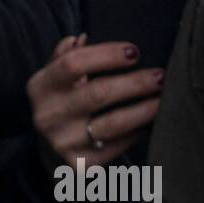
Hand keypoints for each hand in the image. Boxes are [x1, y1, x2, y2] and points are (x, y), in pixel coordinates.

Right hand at [26, 33, 163, 168]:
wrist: (49, 154)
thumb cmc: (60, 105)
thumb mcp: (54, 79)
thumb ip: (64, 57)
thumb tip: (81, 38)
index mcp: (40, 87)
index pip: (73, 64)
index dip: (106, 55)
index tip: (134, 51)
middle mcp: (48, 116)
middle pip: (98, 93)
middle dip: (135, 83)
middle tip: (160, 76)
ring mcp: (63, 142)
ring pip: (113, 123)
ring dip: (144, 109)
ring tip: (164, 99)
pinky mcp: (81, 165)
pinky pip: (119, 145)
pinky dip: (139, 132)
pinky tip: (152, 122)